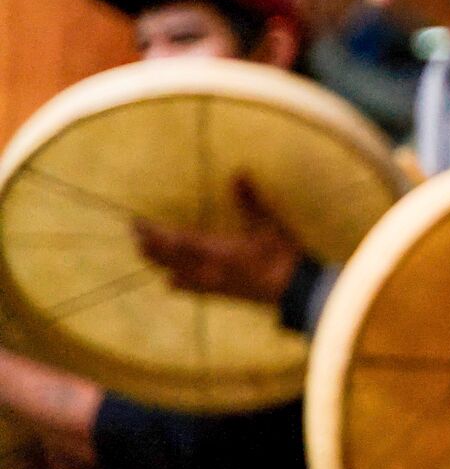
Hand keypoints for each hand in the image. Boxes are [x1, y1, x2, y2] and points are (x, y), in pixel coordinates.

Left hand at [132, 174, 299, 306]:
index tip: (137, 221)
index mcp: (213, 251)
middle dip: (147, 246)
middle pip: (164, 260)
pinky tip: (172, 279)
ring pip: (171, 274)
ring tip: (147, 251)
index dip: (152, 232)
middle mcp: (204, 269)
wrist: (293, 290)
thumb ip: (250, 201)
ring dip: (156, 262)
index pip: (172, 241)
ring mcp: (209, 284)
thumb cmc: (281, 255)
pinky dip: (174, 280)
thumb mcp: (268, 224)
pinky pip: (187, 289)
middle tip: (135, 232)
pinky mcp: (217, 294)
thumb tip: (238, 174)